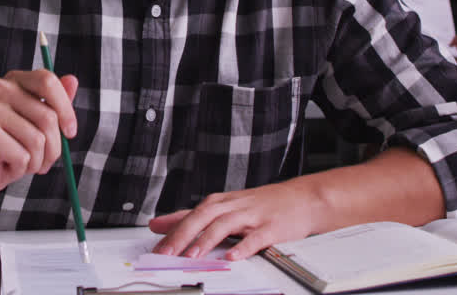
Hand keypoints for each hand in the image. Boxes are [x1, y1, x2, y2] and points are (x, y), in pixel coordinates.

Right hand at [0, 69, 78, 203]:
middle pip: (48, 116)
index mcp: (13, 81)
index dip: (66, 108)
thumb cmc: (8, 148)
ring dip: (37, 161)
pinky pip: (24, 156)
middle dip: (54, 147)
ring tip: (22, 162)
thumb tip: (72, 79)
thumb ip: (54, 103)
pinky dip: (21, 169)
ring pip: (38, 140)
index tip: (70, 132)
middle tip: (43, 160)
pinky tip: (6, 165)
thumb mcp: (36, 125)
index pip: (47, 81)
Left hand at [148, 179, 323, 260]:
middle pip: (203, 216)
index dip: (170, 229)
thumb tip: (159, 224)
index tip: (153, 245)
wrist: (303, 199)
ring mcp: (253, 215)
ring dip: (207, 240)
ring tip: (192, 256)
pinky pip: (256, 237)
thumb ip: (193, 216)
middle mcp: (234, 206)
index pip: (191, 214)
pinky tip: (233, 257)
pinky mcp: (272, 227)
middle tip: (166, 253)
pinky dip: (244, 246)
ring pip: (225, 224)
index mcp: (221, 202)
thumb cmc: (262, 205)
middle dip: (182, 235)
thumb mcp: (225, 206)